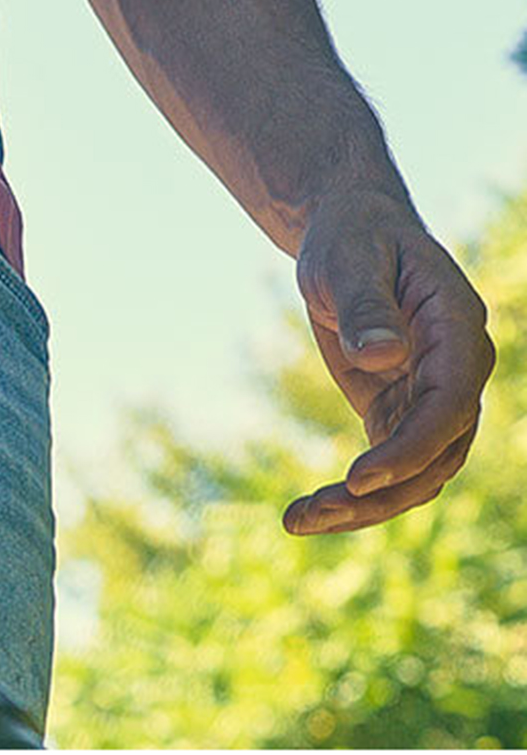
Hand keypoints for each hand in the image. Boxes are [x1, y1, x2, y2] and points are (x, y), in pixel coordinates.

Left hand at [283, 188, 494, 535]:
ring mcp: (432, 395)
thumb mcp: (348, 261)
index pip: (449, 404)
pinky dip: (355, 493)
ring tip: (297, 521)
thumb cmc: (352, 238)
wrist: (350, 233)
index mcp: (456, 330)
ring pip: (418, 472)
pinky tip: (308, 513)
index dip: (411, 447)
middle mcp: (457, 371)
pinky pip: (391, 465)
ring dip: (366, 506)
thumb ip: (367, 307)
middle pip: (439, 454)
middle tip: (313, 513)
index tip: (359, 477)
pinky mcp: (400, 408)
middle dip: (382, 493)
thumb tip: (383, 356)